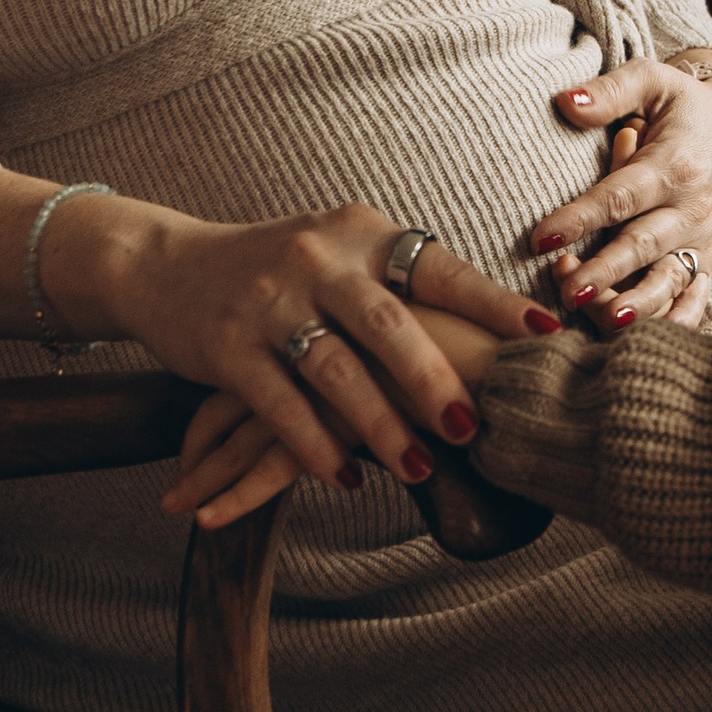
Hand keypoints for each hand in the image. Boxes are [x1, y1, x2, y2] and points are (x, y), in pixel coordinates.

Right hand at [46, 194, 555, 508]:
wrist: (164, 265)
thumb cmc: (279, 270)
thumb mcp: (341, 251)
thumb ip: (404, 282)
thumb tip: (502, 327)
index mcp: (360, 232)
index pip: (438, 267)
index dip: (492, 302)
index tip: (546, 332)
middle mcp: (317, 259)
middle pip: (388, 323)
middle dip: (434, 379)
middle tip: (474, 426)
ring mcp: (269, 302)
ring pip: (335, 372)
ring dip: (380, 427)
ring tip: (421, 469)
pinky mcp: (228, 347)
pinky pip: (279, 405)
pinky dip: (315, 447)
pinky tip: (345, 479)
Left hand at [530, 56, 711, 332]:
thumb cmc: (683, 104)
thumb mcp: (653, 81)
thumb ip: (610, 90)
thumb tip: (565, 102)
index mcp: (675, 164)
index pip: (621, 195)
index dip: (581, 217)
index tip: (541, 238)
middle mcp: (692, 207)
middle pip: (644, 245)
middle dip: (606, 271)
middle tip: (567, 291)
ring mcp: (701, 238)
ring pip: (670, 280)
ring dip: (638, 304)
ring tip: (603, 321)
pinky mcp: (706, 258)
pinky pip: (694, 299)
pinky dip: (674, 323)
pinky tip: (642, 343)